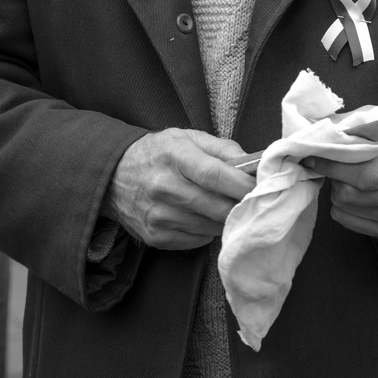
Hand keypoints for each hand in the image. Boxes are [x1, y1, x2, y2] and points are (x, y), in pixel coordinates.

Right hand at [103, 129, 253, 249]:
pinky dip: (208, 231)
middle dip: (241, 206)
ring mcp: (159, 216)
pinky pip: (197, 240)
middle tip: (255, 201)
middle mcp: (165, 188)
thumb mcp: (187, 137)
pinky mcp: (157, 237)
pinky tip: (204, 217)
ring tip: (227, 207)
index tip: (263, 187)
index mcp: (175, 156)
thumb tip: (253, 164)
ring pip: (210, 227)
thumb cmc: (158, 153)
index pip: (215, 175)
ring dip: (225, 220)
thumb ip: (222, 148)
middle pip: (216, 206)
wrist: (114, 176)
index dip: (242, 185)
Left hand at [303, 129, 377, 240]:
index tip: (312, 157)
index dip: (334, 167)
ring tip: (348, 174)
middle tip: (333, 163)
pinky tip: (352, 190)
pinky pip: (349, 222)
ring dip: (337, 190)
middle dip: (334, 177)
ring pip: (346, 208)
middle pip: (351, 195)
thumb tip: (315, 134)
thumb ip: (350, 125)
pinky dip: (342, 206)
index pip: (364, 176)